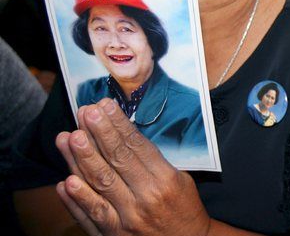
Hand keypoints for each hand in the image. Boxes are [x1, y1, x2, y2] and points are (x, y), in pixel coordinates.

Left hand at [54, 98, 210, 235]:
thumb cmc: (184, 209)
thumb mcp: (182, 180)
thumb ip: (155, 161)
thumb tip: (125, 136)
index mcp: (166, 181)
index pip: (137, 146)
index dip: (119, 124)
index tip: (106, 105)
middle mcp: (145, 198)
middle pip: (116, 160)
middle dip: (99, 134)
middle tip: (85, 112)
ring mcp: (127, 218)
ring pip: (99, 183)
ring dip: (81, 159)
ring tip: (68, 137)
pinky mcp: (113, 235)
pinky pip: (90, 215)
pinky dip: (76, 199)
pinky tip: (65, 181)